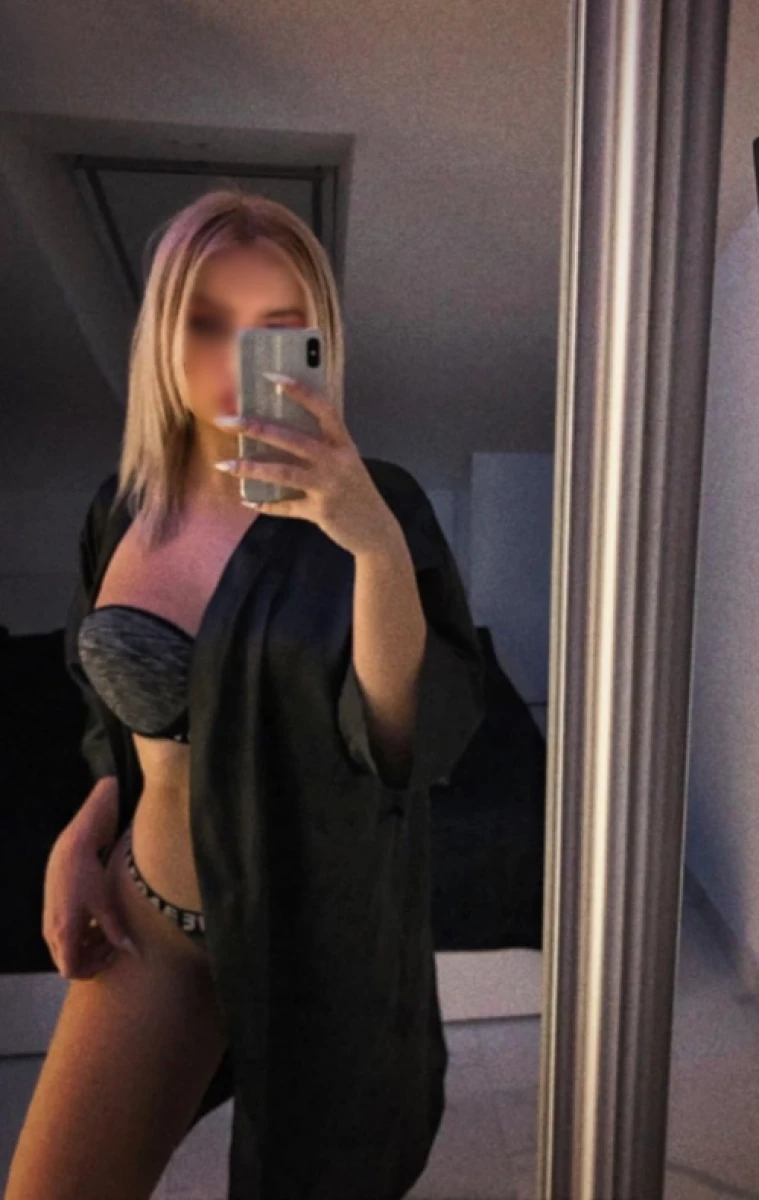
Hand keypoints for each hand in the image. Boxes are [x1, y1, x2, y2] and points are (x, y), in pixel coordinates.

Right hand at [42, 827, 139, 979]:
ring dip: (87, 947)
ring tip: (108, 933)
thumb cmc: (89, 876)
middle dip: (92, 958)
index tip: (110, 956)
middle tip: (112, 945)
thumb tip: (133, 952)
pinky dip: (80, 937)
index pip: (71, 970)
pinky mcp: (52, 915)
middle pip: (69, 962)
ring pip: (66, 950)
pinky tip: (98, 922)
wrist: (71, 851)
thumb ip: (116, 932)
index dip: (92, 969)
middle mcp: (52, 932)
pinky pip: (64, 937)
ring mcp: (49, 924)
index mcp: (64, 933)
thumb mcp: (105, 905)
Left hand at [212, 373, 400, 557]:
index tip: (271, 377)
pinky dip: (264, 504)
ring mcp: (328, 487)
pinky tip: (246, 499)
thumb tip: (280, 434)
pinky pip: (286, 506)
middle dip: (256, 428)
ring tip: (224, 464)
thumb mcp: (346, 464)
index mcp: (344, 444)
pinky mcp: (320, 511)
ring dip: (250, 468)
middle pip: (292, 439)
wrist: (377, 530)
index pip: (323, 409)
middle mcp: (337, 462)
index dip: (299, 391)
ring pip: (283, 472)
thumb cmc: (356, 492)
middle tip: (226, 420)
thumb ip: (323, 448)